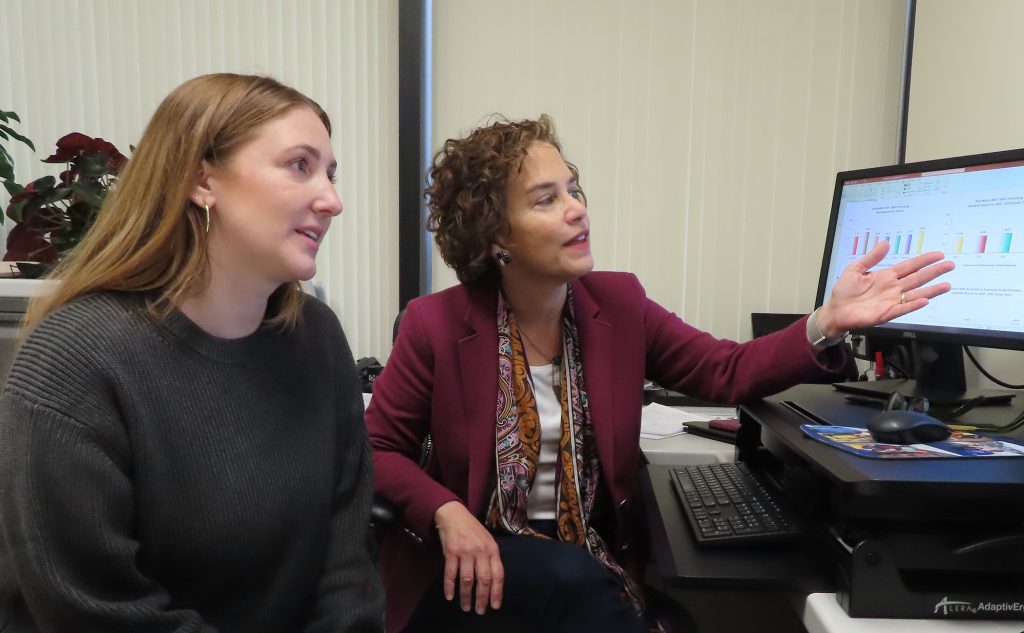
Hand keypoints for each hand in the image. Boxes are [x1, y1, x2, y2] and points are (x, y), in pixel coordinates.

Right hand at [433, 501, 504, 614]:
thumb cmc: (473, 529)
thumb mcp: (488, 541)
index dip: (497, 592)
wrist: (455, 515)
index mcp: (492, 549)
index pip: (498, 574)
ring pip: (467, 579)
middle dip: (482, 598)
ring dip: (466, 596)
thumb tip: (494, 582)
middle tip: (480, 610)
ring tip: (466, 607)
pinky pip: (451, 573)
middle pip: (484, 580)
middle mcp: (480, 551)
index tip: (495, 605)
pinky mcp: (451, 552)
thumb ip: (491, 559)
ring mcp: (465, 552)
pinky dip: (450, 586)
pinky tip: (450, 596)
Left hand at [817, 241, 954, 335]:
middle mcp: (892, 288)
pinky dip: (913, 304)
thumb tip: (885, 243)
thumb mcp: (855, 269)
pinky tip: (924, 300)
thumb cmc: (844, 291)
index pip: (909, 266)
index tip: (938, 255)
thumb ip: (871, 258)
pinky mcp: (886, 313)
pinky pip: (902, 308)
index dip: (923, 260)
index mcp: (886, 276)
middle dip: (934, 272)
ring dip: (931, 290)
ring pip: (915, 294)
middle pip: (917, 278)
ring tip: (946, 285)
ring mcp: (891, 301)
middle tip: (950, 265)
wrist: (836, 310)